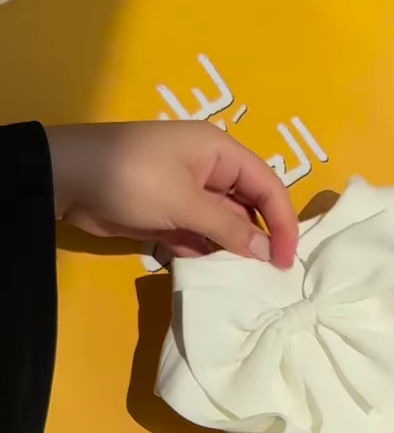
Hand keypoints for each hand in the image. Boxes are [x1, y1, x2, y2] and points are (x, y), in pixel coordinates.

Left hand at [46, 121, 297, 267]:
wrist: (67, 179)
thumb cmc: (133, 177)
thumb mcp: (186, 203)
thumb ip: (229, 229)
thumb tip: (268, 254)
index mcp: (220, 151)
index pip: (268, 185)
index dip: (283, 222)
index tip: (286, 260)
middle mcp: (210, 169)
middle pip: (249, 205)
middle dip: (260, 238)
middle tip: (270, 276)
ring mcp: (188, 192)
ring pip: (224, 224)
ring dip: (233, 250)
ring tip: (245, 281)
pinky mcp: (168, 213)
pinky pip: (199, 235)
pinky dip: (206, 253)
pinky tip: (213, 275)